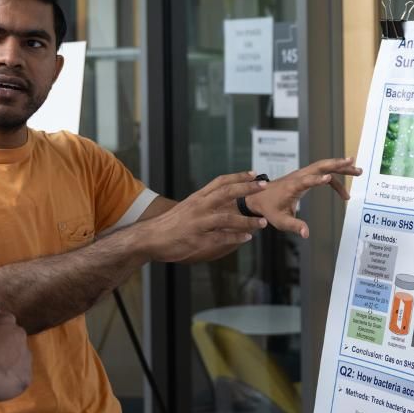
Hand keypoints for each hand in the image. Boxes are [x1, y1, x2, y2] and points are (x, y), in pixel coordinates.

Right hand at [142, 172, 267, 262]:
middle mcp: (198, 206)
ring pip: (226, 218)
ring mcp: (197, 222)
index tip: (254, 174)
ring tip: (262, 223)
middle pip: (226, 193)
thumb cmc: (169, 223)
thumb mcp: (188, 207)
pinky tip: (247, 238)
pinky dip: (235, 238)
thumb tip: (224, 201)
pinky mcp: (196, 238)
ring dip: (246, 220)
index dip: (238, 176)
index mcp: (198, 197)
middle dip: (247, 188)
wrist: (149, 237)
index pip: (220, 181)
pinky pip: (219, 238)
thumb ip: (205, 203)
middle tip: (264, 186)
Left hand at [244, 157, 362, 238]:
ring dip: (341, 168)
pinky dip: (335, 181)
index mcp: (292, 186)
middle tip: (354, 165)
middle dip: (338, 165)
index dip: (316, 180)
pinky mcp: (305, 177)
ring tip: (358, 171)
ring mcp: (303, 174)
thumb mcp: (280, 221)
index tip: (328, 178)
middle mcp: (299, 176)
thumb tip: (306, 234)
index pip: (306, 180)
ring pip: (324, 167)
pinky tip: (344, 194)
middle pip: (320, 166)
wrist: (259, 197)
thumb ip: (294, 226)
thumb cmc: (269, 209)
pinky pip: (323, 174)